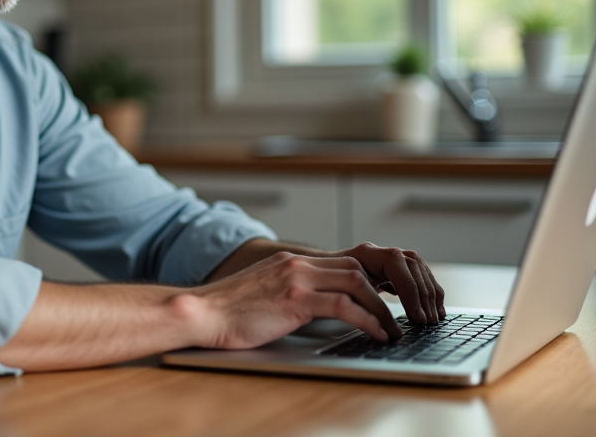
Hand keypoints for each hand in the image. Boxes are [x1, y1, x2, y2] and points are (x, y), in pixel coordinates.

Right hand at [189, 252, 402, 349]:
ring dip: (380, 309)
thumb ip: (288, 293)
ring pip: (355, 284)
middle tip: (394, 316)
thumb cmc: (227, 312)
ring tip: (391, 330)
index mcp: (290, 261)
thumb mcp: (264, 293)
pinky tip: (376, 334)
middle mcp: (296, 264)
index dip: (367, 282)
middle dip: (380, 294)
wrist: (201, 311)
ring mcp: (296, 279)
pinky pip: (344, 306)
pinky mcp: (295, 299)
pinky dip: (367, 320)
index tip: (381, 299)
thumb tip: (311, 310)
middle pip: (354, 270)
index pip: (341, 263)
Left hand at [331, 243, 444, 324]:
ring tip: (434, 317)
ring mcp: (388, 257)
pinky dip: (428, 291)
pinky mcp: (394, 268)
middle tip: (427, 321)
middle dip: (423, 295)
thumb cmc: (328, 284)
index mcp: (366, 253)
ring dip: (430, 293)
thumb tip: (379, 324)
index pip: (396, 264)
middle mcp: (380, 252)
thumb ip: (358, 303)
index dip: (409, 291)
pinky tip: (433, 308)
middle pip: (412, 265)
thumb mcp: (339, 292)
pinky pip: (418, 274)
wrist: (320, 273)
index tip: (416, 317)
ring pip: (419, 268)